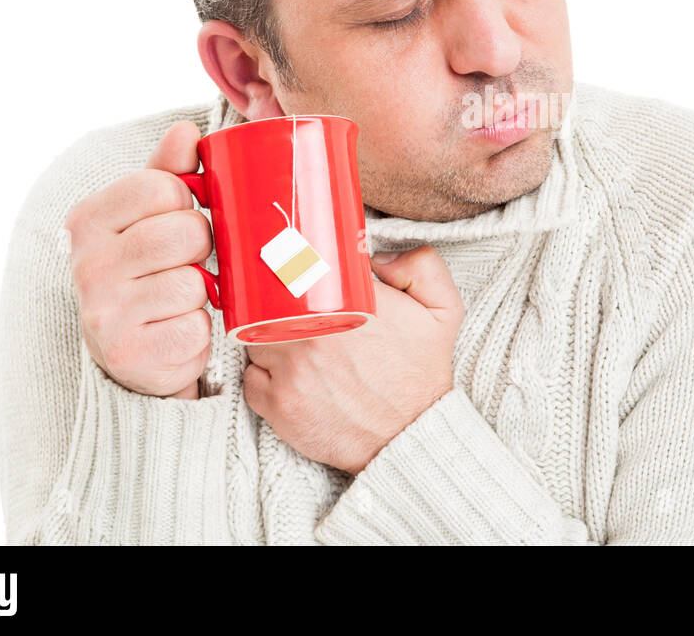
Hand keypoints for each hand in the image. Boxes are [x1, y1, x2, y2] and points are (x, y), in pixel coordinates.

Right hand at [63, 121, 213, 400]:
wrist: (133, 354)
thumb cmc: (147, 271)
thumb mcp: (150, 216)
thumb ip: (168, 172)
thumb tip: (186, 131)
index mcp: (88, 221)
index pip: (163, 187)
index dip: (186, 203)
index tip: (177, 219)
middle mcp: (86, 265)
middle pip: (185, 232)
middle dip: (200, 247)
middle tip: (185, 262)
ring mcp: (104, 314)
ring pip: (194, 282)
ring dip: (201, 291)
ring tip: (179, 298)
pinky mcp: (130, 355)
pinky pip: (196, 327)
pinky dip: (199, 330)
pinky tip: (177, 329)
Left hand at [243, 245, 463, 473]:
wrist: (410, 436)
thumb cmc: (421, 374)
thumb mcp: (444, 310)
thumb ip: (421, 265)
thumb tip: (375, 256)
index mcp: (352, 303)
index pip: (308, 264)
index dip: (302, 265)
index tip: (306, 272)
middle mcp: (316, 331)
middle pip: (271, 297)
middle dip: (280, 300)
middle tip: (297, 309)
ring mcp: (291, 367)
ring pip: (256, 335)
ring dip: (267, 336)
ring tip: (293, 342)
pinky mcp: (277, 402)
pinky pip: (250, 374)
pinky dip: (262, 372)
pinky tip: (286, 374)